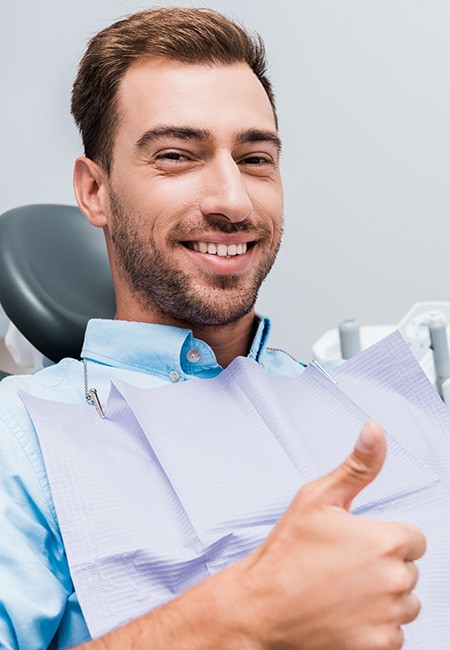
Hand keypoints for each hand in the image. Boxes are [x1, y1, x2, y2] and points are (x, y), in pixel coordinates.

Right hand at [80, 421, 424, 649]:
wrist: (261, 607)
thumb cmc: (287, 551)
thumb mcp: (317, 497)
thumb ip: (357, 465)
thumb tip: (375, 428)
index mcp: (385, 540)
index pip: (413, 538)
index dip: (384, 538)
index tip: (356, 544)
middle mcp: (395, 579)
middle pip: (408, 570)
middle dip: (383, 567)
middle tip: (341, 567)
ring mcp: (389, 616)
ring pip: (404, 602)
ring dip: (382, 598)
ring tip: (342, 591)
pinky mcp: (379, 646)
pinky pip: (394, 633)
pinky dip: (374, 626)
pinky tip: (344, 615)